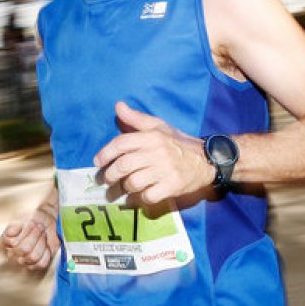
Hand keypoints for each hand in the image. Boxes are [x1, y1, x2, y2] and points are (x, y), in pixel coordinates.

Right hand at [0, 203, 59, 275]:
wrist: (46, 222)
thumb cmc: (32, 219)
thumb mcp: (22, 218)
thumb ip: (14, 226)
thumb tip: (10, 233)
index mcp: (6, 242)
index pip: (14, 243)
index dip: (26, 232)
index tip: (31, 223)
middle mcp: (13, 254)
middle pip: (25, 250)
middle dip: (35, 236)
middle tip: (39, 228)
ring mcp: (23, 261)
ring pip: (33, 257)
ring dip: (41, 243)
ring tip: (43, 234)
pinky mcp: (35, 265)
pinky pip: (41, 263)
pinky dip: (46, 253)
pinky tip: (46, 245)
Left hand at [93, 101, 209, 205]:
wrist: (207, 160)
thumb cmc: (178, 143)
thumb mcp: (159, 127)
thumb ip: (137, 119)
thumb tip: (118, 106)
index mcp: (152, 136)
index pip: (121, 143)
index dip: (105, 153)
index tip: (97, 162)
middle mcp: (157, 152)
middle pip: (124, 166)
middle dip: (111, 175)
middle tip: (107, 180)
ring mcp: (165, 171)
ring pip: (133, 183)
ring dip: (125, 188)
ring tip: (125, 187)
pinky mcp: (172, 186)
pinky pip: (148, 196)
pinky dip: (140, 199)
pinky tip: (140, 195)